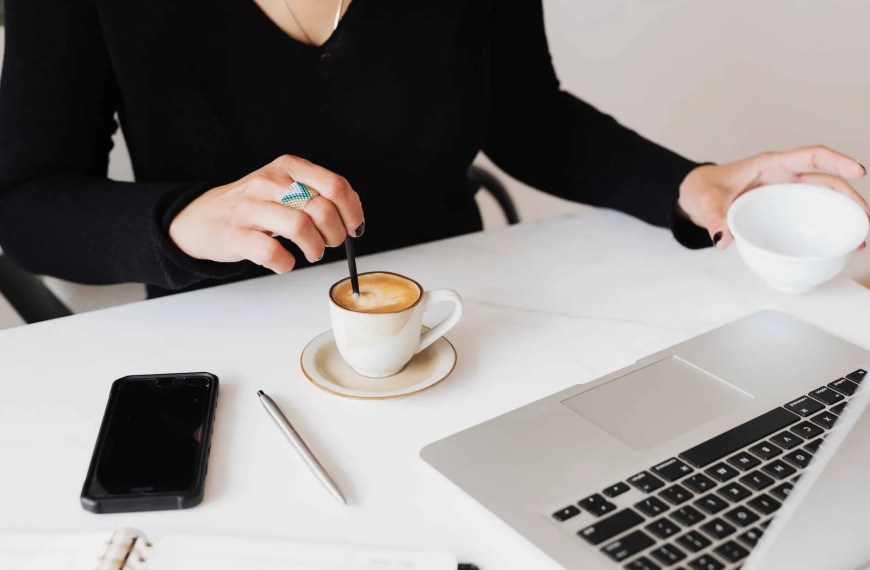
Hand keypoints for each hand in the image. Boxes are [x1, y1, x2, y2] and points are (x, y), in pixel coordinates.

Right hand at [169, 155, 364, 272]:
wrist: (203, 217)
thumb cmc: (254, 206)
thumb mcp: (285, 186)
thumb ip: (317, 193)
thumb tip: (353, 212)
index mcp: (288, 167)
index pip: (335, 185)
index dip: (352, 211)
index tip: (353, 228)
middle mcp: (269, 183)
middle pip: (322, 209)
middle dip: (335, 234)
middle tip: (328, 243)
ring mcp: (250, 208)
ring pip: (300, 227)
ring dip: (315, 248)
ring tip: (311, 252)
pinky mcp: (236, 235)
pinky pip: (272, 252)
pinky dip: (286, 263)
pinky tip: (284, 261)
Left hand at [678, 145, 868, 248]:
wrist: (696, 196)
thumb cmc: (702, 189)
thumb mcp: (705, 201)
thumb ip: (714, 219)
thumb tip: (722, 240)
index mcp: (770, 165)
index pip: (811, 156)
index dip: (837, 161)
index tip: (858, 172)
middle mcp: (783, 176)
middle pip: (827, 180)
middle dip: (850, 196)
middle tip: (866, 220)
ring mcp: (785, 192)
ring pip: (824, 198)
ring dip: (844, 214)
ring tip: (859, 237)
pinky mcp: (783, 208)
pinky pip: (810, 213)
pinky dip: (826, 225)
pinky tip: (837, 243)